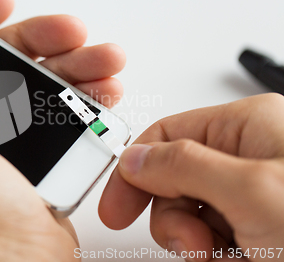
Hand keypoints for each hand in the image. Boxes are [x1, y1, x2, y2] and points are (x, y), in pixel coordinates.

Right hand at [99, 94, 283, 260]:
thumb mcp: (251, 190)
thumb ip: (184, 167)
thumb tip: (134, 159)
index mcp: (245, 126)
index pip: (164, 137)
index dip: (133, 172)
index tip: (115, 207)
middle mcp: (246, 155)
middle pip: (173, 180)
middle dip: (174, 218)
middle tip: (193, 244)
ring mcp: (252, 192)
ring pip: (190, 213)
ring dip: (196, 241)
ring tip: (227, 256)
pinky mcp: (259, 225)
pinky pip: (213, 237)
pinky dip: (216, 254)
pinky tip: (241, 259)